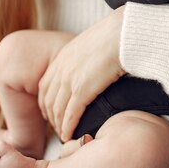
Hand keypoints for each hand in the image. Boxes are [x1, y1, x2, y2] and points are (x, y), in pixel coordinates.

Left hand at [38, 7, 125, 141]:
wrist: (123, 33)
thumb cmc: (115, 35)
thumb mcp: (92, 44)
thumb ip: (86, 57)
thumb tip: (94, 66)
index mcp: (62, 57)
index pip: (45, 86)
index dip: (46, 103)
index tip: (52, 113)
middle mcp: (61, 69)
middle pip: (48, 100)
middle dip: (51, 117)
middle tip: (58, 128)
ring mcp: (70, 79)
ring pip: (57, 110)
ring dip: (59, 125)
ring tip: (65, 136)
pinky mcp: (82, 88)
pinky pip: (70, 114)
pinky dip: (68, 127)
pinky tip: (69, 135)